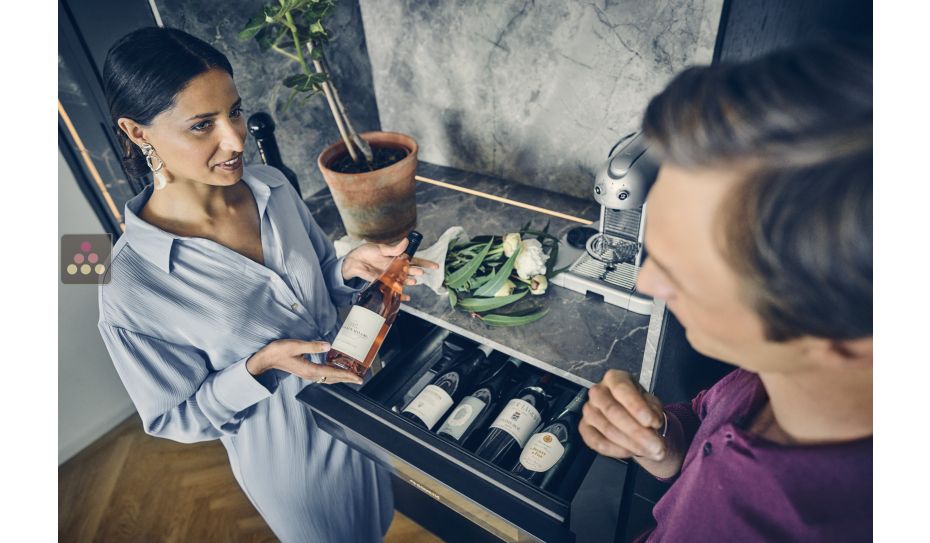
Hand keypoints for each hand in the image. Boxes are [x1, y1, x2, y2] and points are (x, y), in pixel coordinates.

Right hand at [246, 339, 362, 384]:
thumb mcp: (296, 345)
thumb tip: (329, 346)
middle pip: (333, 378)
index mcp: (310, 369)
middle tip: (360, 379)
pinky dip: (333, 374)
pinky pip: (323, 375)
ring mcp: (308, 374)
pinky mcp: (306, 371)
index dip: (347, 375)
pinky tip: (336, 370)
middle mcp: (311, 374)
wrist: (266, 359)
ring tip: (352, 376)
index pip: (333, 373)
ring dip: (341, 377)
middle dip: (347, 378)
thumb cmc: (279, 351)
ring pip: (329, 378)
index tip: (358, 378)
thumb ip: (313, 346)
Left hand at [342, 238, 438, 300]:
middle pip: (410, 271)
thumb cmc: (368, 252)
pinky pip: (393, 289)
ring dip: (408, 281)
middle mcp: (397, 268)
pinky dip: (400, 294)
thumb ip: (394, 249)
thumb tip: (406, 241)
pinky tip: (406, 298)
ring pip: (403, 280)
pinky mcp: (383, 282)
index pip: (415, 260)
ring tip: (413, 281)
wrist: (355, 260)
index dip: (425, 263)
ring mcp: (391, 276)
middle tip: (420, 273)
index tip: (435, 266)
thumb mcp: (381, 248)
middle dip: (416, 272)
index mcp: (398, 258)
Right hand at [579, 370, 669, 462]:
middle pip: (612, 411)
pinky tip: (631, 452)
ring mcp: (588, 410)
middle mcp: (598, 391)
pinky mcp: (584, 428)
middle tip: (657, 446)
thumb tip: (651, 423)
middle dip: (637, 432)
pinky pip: (596, 442)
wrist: (633, 420)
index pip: (622, 389)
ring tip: (650, 451)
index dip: (637, 407)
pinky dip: (616, 450)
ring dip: (631, 444)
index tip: (653, 422)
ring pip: (607, 428)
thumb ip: (653, 411)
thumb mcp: (653, 405)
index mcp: (614, 378)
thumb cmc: (641, 408)